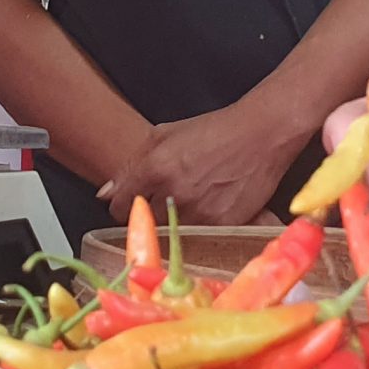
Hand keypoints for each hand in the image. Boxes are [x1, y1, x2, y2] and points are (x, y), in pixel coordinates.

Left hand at [99, 101, 303, 226]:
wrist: (262, 134)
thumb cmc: (216, 131)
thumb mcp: (165, 134)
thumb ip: (131, 164)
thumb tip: (105, 194)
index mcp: (155, 167)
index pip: (118, 205)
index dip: (124, 204)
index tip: (132, 202)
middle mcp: (174, 192)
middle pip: (144, 221)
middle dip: (151, 211)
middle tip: (169, 197)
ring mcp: (198, 211)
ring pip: (170, 231)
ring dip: (176, 221)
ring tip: (193, 199)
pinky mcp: (221, 225)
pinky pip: (198, 237)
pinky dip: (200, 226)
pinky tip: (210, 206)